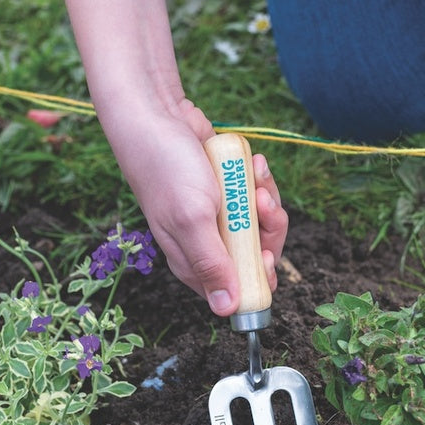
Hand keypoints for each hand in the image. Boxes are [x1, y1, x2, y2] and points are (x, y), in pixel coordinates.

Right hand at [107, 105, 287, 315]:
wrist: (157, 115)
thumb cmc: (167, 168)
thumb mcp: (192, 220)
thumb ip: (212, 264)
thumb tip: (227, 309)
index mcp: (193, 262)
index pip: (237, 290)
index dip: (258, 275)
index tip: (263, 251)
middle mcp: (207, 243)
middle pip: (257, 254)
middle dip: (267, 228)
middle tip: (260, 203)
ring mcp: (219, 216)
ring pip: (261, 223)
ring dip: (266, 198)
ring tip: (255, 174)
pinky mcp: (227, 191)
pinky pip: (256, 195)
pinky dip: (259, 180)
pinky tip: (252, 162)